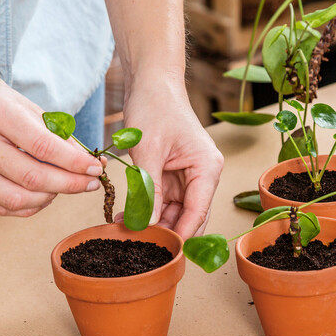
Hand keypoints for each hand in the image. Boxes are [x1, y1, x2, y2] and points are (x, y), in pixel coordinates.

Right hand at [0, 71, 103, 216]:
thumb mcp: (30, 107)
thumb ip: (60, 136)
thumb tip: (91, 163)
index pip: (43, 147)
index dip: (75, 164)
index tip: (96, 169)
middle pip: (32, 177)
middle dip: (70, 185)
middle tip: (91, 183)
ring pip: (17, 199)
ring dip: (51, 198)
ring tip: (65, 186)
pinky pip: (3, 208)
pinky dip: (31, 206)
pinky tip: (45, 194)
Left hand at [121, 88, 223, 239]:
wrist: (151, 83)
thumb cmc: (155, 108)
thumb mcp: (148, 152)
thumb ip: (149, 191)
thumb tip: (146, 226)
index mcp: (207, 168)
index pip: (198, 212)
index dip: (180, 234)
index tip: (161, 252)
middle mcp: (203, 175)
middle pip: (190, 215)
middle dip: (166, 231)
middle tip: (140, 246)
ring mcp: (188, 175)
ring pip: (175, 211)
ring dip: (154, 222)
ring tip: (127, 230)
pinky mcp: (174, 174)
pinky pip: (164, 199)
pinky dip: (148, 208)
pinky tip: (129, 216)